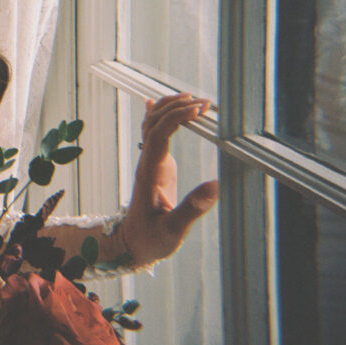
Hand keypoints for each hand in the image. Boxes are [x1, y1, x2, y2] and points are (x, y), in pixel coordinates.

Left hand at [119, 94, 218, 266]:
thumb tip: (214, 186)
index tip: (198, 110)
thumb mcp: (172, 230)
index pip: (159, 135)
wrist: (131, 244)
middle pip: (153, 123)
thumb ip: (191, 210)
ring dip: (168, 108)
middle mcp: (147, 163)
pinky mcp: (154, 166)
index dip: (176, 118)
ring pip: (150, 125)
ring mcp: (149, 163)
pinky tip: (155, 102)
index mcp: (150, 174)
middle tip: (204, 103)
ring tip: (192, 100)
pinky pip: (152, 134)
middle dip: (176, 108)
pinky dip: (157, 116)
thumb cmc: (150, 239)